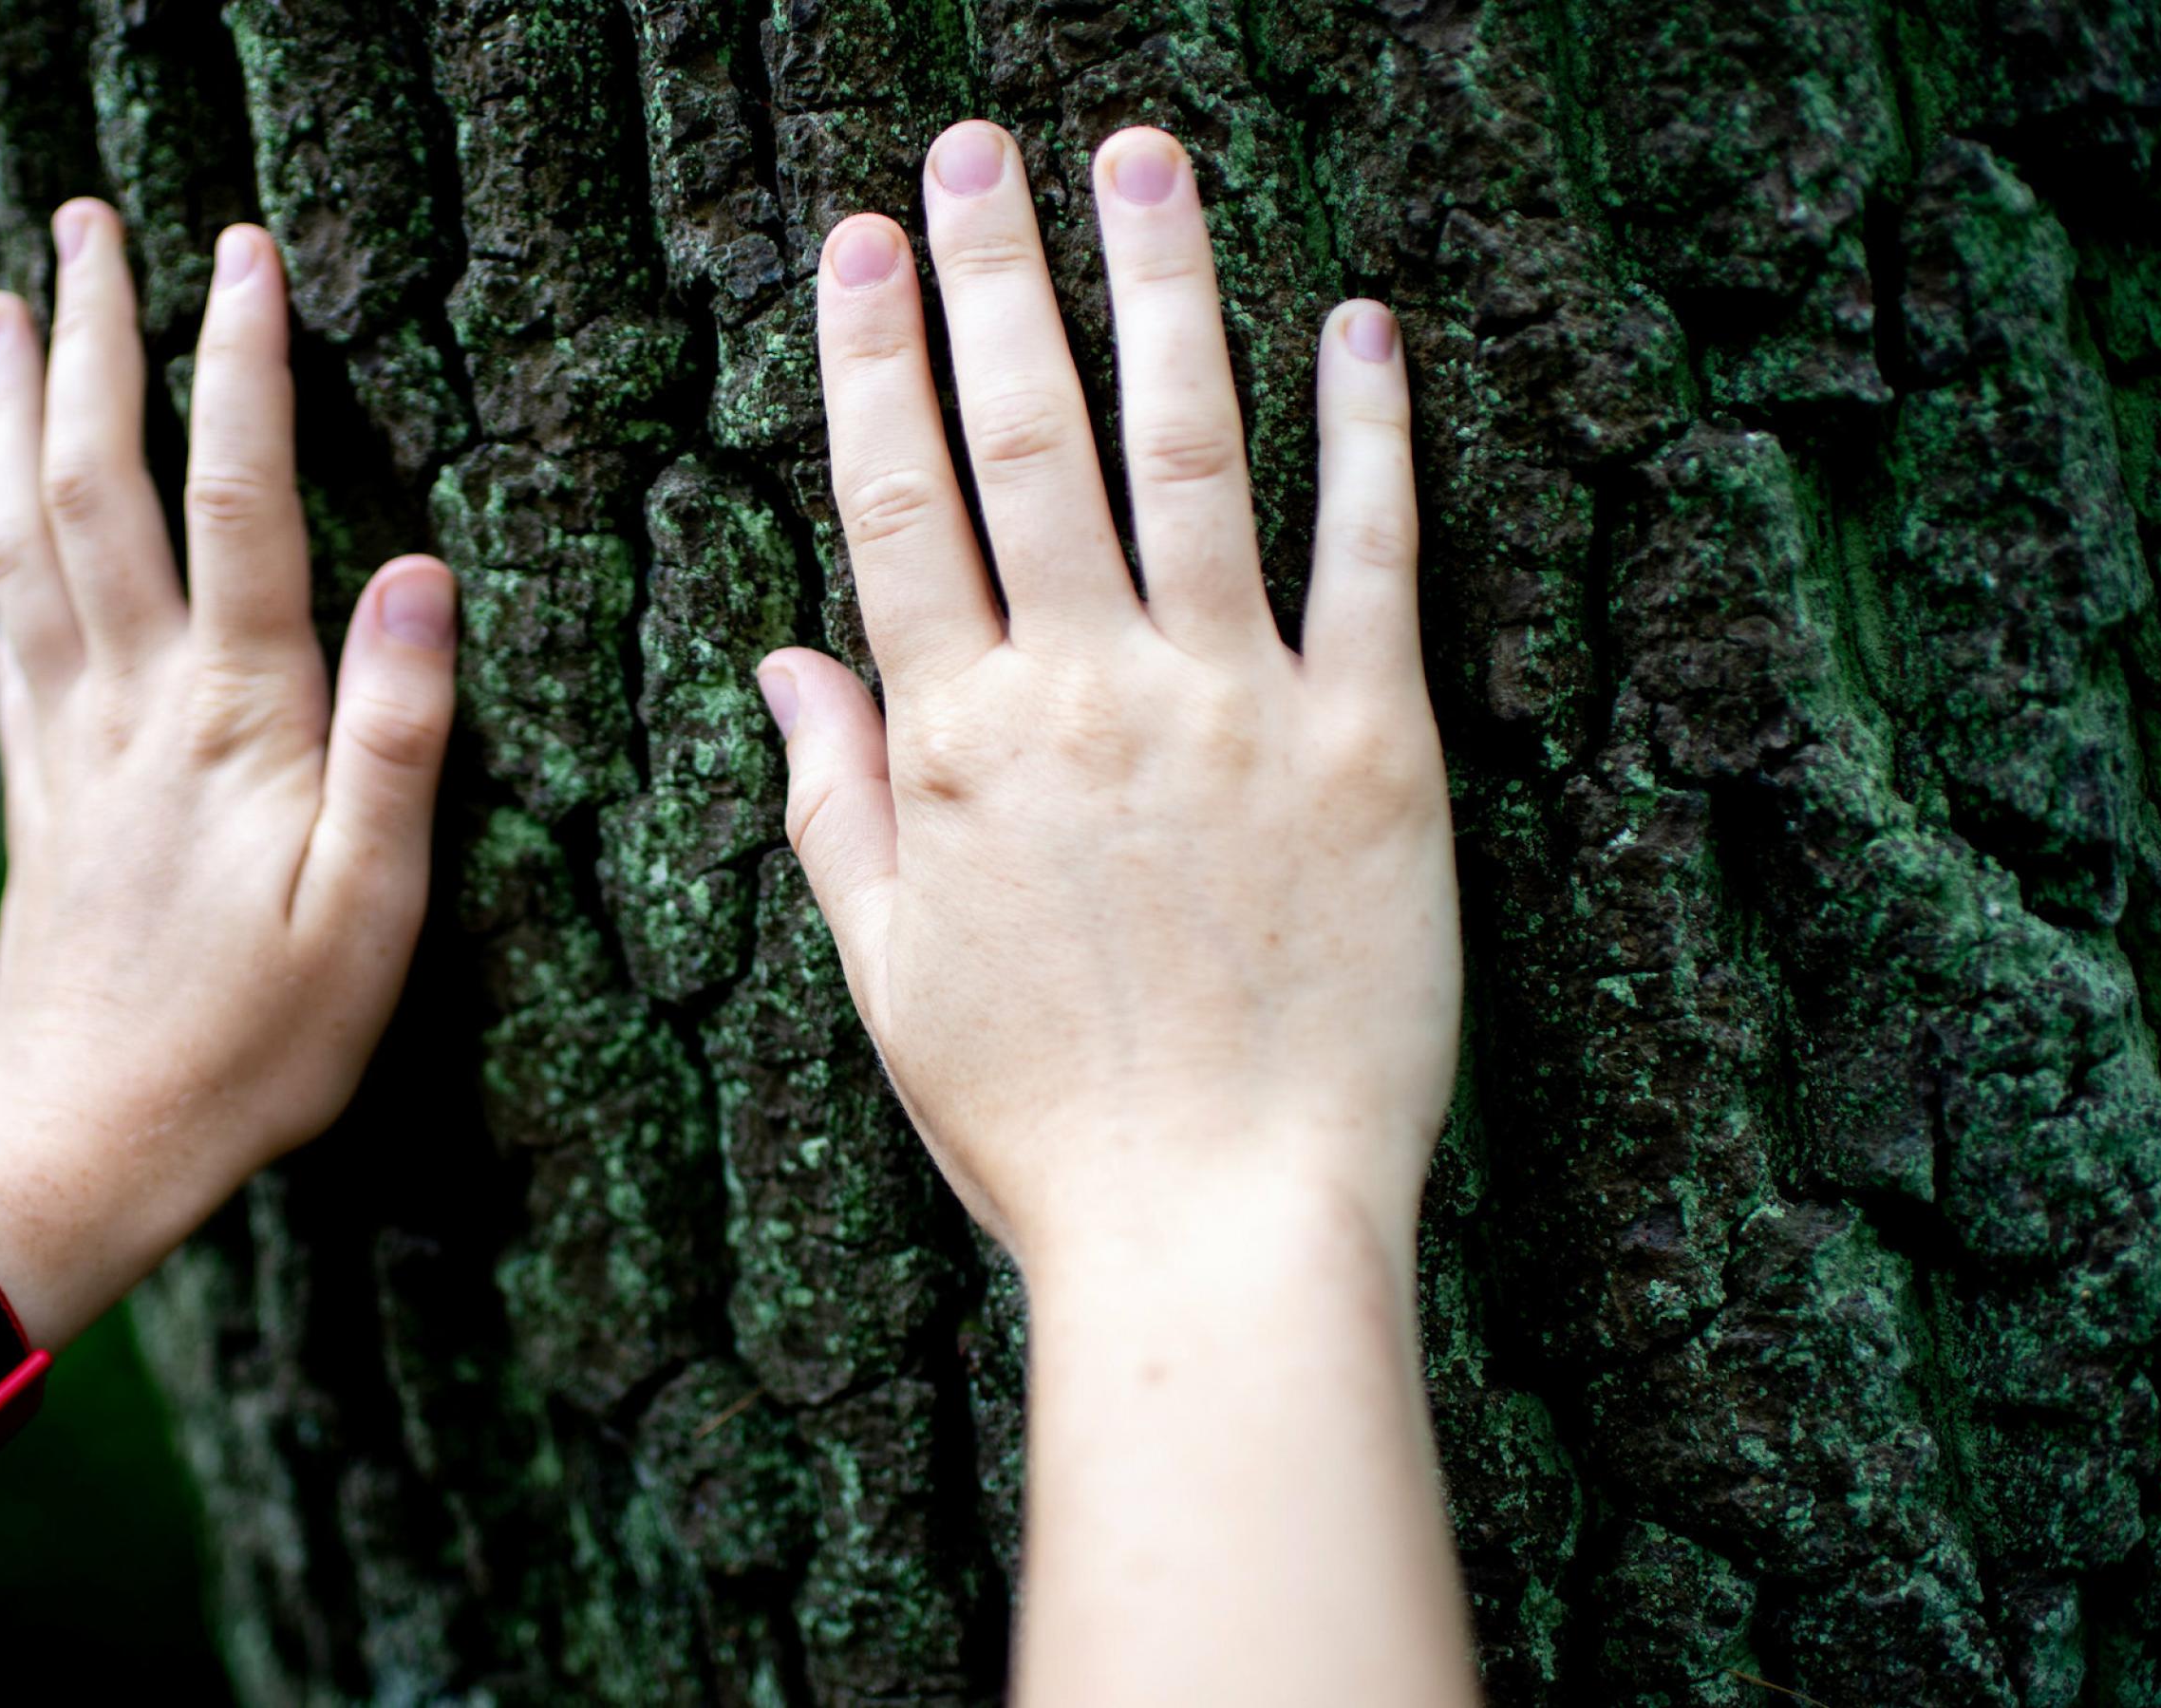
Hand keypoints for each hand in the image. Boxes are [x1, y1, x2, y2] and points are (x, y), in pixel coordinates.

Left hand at [0, 201, 458, 1337]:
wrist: (86, 1140)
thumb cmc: (255, 1045)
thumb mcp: (369, 913)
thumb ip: (396, 741)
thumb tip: (424, 578)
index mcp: (230, 721)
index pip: (237, 502)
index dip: (239, 368)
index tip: (242, 253)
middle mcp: (130, 703)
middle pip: (95, 482)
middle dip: (91, 341)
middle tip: (85, 224)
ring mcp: (65, 736)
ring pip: (24, 532)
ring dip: (13, 406)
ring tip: (1, 304)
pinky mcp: (32, 781)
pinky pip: (3, 614)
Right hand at [763, 122, 1459, 1278]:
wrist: (1219, 1228)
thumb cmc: (1041, 1124)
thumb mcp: (892, 977)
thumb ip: (840, 803)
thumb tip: (784, 659)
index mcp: (961, 743)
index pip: (898, 504)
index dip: (872, 359)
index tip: (861, 244)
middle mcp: (1091, 691)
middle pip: (1030, 440)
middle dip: (996, 276)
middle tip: (978, 150)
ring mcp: (1238, 705)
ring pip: (1194, 453)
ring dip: (1165, 292)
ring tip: (1144, 159)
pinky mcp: (1376, 744)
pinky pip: (1372, 557)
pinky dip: (1370, 433)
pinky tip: (1359, 325)